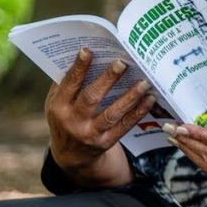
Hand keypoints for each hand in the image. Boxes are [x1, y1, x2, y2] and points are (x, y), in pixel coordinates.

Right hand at [45, 47, 156, 186]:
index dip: (79, 68)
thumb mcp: (57, 102)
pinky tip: (150, 98)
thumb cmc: (65, 117)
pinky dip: (138, 111)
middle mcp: (74, 121)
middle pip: (92, 98)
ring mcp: (91, 133)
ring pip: (112, 113)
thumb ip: (67, 82)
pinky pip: (125, 125)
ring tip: (144, 82)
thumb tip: (86, 53)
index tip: (88, 50)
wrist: (70, 155)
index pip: (69, 84)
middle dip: (107, 79)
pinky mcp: (107, 141)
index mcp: (59, 107)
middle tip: (122, 63)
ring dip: (130, 97)